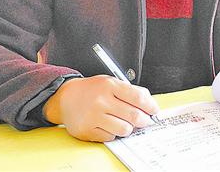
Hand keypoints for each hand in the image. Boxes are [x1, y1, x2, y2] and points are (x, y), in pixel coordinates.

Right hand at [42, 75, 158, 141]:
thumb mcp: (110, 82)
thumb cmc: (91, 90)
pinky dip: (113, 133)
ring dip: (128, 128)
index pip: (137, 97)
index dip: (150, 106)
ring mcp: (93, 116)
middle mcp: (101, 100)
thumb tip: (148, 101)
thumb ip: (129, 90)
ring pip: (124, 129)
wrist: (65, 98)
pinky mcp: (87, 130)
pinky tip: (108, 125)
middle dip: (143, 120)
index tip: (154, 110)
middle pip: (134, 116)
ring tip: (123, 122)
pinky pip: (110, 137)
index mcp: (109, 85)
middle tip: (144, 120)